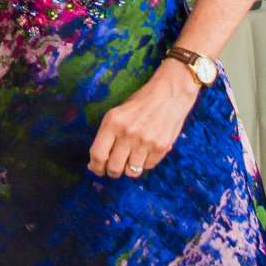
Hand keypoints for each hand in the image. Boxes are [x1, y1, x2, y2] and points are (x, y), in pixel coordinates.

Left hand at [87, 60, 198, 179]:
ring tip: (132, 158)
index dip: (96, 166)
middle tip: (114, 169)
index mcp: (113, 122)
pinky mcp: (161, 147)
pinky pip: (148, 166)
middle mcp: (127, 133)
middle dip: (112, 172)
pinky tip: (146, 151)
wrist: (170, 94)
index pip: (98, 154)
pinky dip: (145, 163)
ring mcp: (145, 141)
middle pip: (114, 168)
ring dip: (130, 169)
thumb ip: (108, 135)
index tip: (97, 169)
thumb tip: (96, 162)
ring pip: (131, 171)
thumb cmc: (141, 103)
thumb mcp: (118, 113)